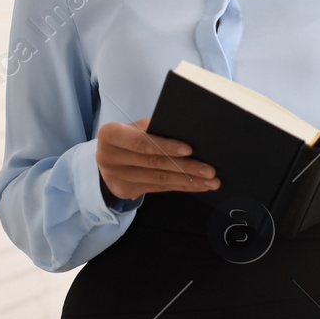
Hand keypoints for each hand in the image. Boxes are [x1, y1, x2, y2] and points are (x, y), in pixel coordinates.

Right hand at [96, 118, 220, 199]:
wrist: (108, 157)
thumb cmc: (129, 136)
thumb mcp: (136, 127)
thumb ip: (154, 128)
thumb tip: (188, 133)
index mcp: (111, 135)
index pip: (141, 142)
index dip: (165, 146)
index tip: (189, 150)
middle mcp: (109, 157)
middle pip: (154, 163)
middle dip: (186, 167)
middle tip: (210, 170)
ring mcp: (116, 177)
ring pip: (158, 179)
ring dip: (188, 181)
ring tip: (211, 181)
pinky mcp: (124, 191)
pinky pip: (158, 188)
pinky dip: (181, 186)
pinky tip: (198, 185)